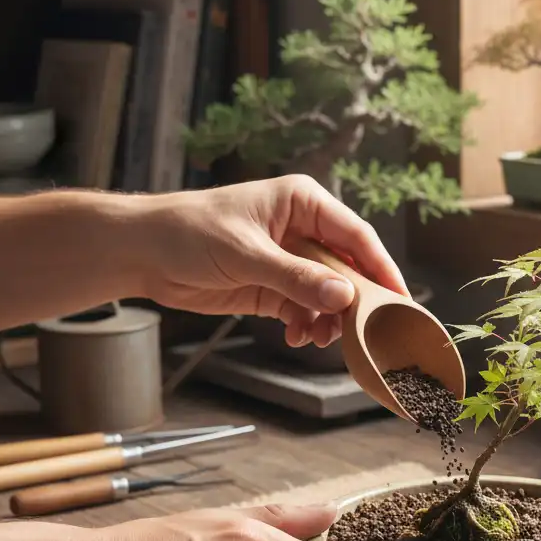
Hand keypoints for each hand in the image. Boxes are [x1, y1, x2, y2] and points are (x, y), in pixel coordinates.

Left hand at [142, 175, 409, 348]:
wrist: (140, 252)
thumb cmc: (188, 232)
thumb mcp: (246, 254)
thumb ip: (296, 278)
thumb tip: (344, 296)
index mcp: (304, 203)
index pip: (357, 237)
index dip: (381, 268)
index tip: (400, 300)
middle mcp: (302, 230)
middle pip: (348, 269)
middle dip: (353, 301)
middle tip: (363, 330)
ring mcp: (288, 260)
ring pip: (328, 294)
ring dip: (328, 319)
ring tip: (319, 337)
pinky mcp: (273, 287)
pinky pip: (304, 309)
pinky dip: (306, 325)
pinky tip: (296, 336)